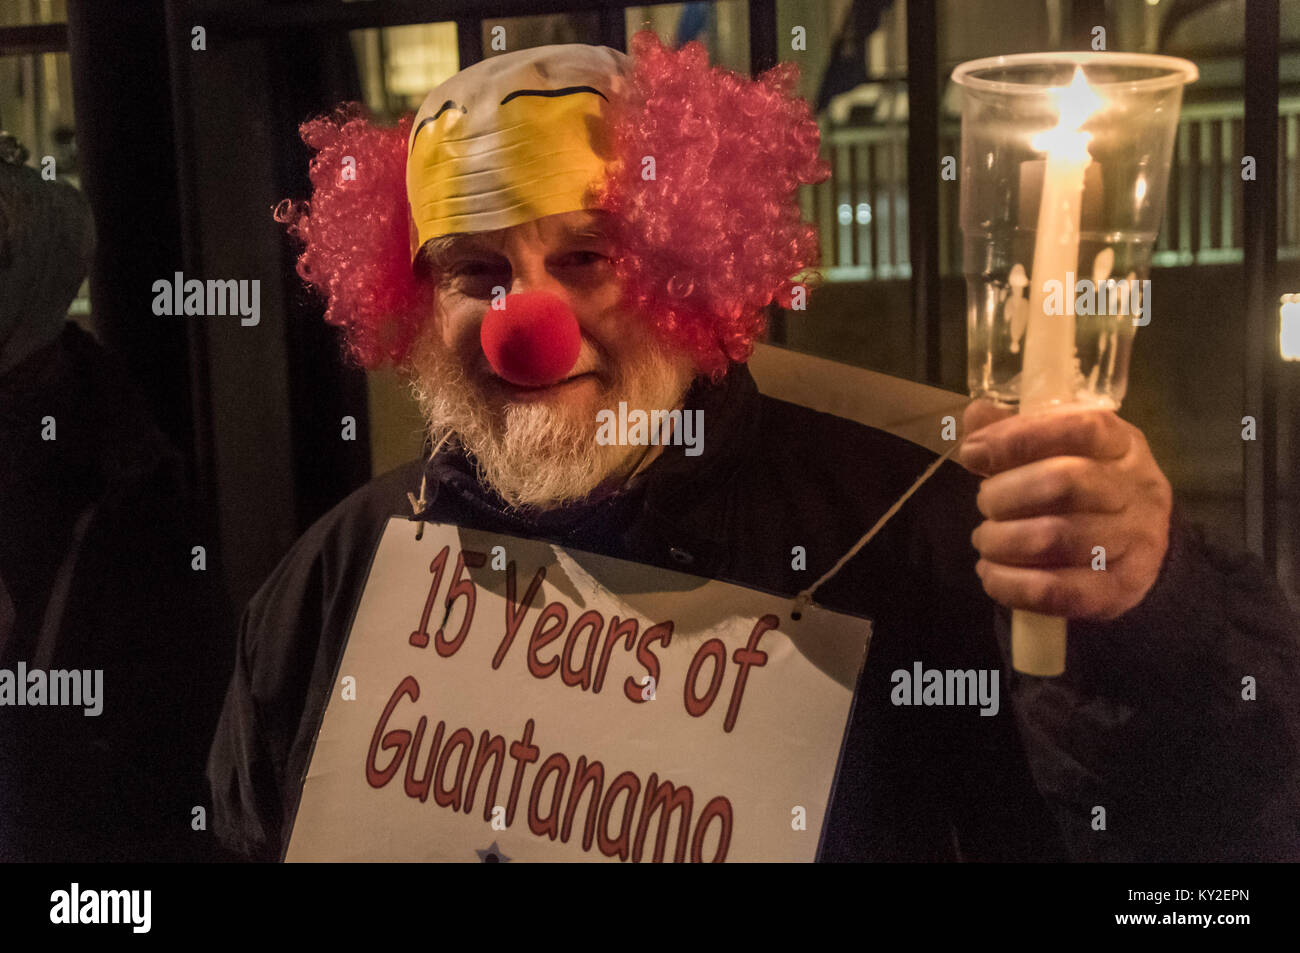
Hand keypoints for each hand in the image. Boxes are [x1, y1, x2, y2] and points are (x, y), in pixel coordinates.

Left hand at [957, 401, 1172, 620]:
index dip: (1018, 437)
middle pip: (1063, 482)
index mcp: (1122, 444)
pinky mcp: (1116, 592)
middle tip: (985, 503)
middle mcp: (1136, 490)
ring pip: (1053, 538)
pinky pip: (1053, 590)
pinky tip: (991, 573)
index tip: (972, 452)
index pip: (1079, 427)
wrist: (1138, 551)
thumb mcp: (1062, 450)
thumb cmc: (1085, 489)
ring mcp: (1133, 543)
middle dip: (1003, 494)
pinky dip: (1009, 583)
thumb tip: (976, 414)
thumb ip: (1017, 429)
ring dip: (1000, 540)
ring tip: (986, 540)